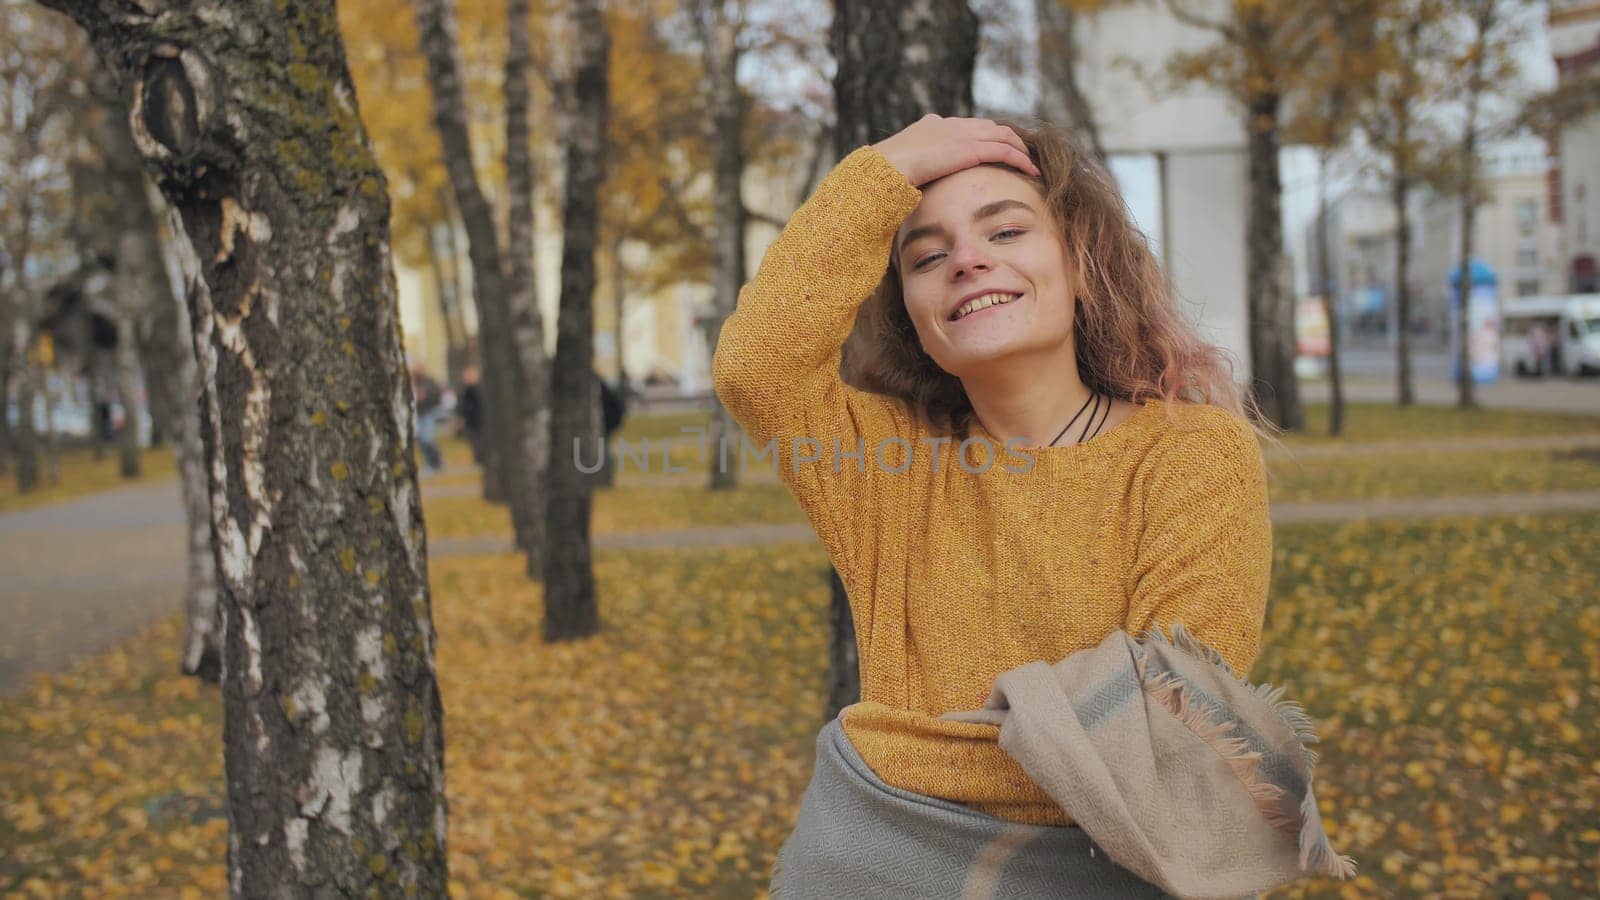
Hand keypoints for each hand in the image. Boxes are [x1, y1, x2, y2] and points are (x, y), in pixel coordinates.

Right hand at [871, 114, 1039, 187]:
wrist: (885, 169)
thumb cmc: (886, 176)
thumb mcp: (903, 169)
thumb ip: (917, 172)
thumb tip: (915, 190)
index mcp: (932, 126)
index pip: (967, 127)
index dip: (984, 137)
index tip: (994, 150)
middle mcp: (949, 124)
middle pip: (988, 127)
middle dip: (1007, 139)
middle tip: (1021, 155)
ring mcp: (960, 133)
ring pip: (1002, 135)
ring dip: (1018, 148)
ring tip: (1030, 163)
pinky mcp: (969, 148)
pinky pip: (1004, 151)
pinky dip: (1020, 159)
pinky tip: (1030, 170)